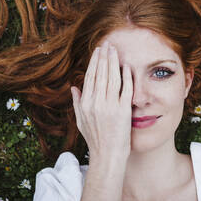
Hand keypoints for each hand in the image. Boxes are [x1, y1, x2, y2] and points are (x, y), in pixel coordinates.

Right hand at [71, 41, 132, 160]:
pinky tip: (127, 66)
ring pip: (112, 78)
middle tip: (107, 44)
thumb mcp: (81, 121)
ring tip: (115, 50)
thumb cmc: (94, 140)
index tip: (98, 51)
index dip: (94, 62)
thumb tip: (73, 87)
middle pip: (100, 74)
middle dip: (104, 57)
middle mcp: (96, 103)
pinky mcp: (123, 111)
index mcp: (85, 104)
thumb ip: (77, 103)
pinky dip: (127, 76)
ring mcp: (110, 107)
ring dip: (114, 62)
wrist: (107, 156)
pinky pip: (126, 89)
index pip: (90, 77)